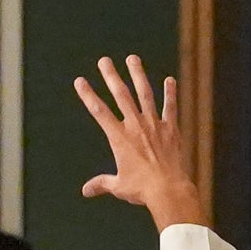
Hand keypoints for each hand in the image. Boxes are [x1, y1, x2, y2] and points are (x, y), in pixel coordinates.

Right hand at [71, 54, 210, 230]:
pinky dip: (170, 93)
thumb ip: (102, 183)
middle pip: (121, 95)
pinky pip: (170, 107)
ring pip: (144, 94)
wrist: (168, 189)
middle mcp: (135, 126)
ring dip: (138, 75)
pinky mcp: (171, 129)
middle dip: (111, 76)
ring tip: (132, 58)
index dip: (88, 95)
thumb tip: (86, 191)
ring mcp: (154, 125)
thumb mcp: (118, 186)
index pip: (99, 111)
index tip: (80, 81)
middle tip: (104, 60)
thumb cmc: (142, 189)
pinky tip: (170, 80)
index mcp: (119, 138)